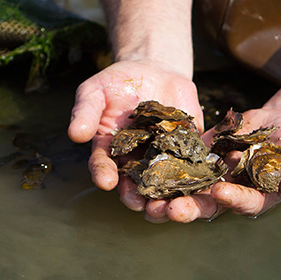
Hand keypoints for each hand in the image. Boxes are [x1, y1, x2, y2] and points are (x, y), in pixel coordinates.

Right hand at [68, 59, 202, 210]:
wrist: (153, 71)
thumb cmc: (117, 83)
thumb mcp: (95, 92)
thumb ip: (86, 112)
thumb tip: (75, 135)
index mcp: (109, 152)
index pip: (104, 167)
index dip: (104, 174)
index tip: (106, 181)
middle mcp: (135, 163)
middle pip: (135, 187)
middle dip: (138, 198)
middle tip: (141, 205)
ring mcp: (163, 160)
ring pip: (166, 187)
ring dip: (170, 200)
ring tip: (173, 207)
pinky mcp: (188, 153)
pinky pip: (194, 168)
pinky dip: (200, 179)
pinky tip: (205, 185)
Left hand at [144, 108, 280, 222]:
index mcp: (254, 198)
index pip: (241, 203)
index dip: (231, 198)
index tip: (219, 190)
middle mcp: (227, 192)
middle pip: (203, 204)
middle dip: (186, 208)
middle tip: (167, 211)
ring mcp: (210, 174)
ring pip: (183, 187)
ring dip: (164, 193)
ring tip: (144, 197)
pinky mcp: (197, 156)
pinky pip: (176, 160)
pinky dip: (160, 164)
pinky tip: (140, 165)